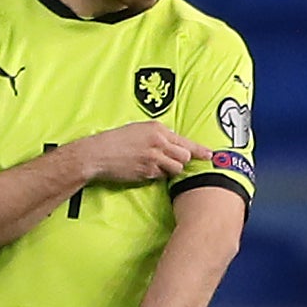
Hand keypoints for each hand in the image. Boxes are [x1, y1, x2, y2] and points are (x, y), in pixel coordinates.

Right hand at [63, 122, 205, 187]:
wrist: (96, 154)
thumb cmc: (114, 141)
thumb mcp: (138, 129)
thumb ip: (157, 134)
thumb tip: (171, 142)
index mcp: (157, 129)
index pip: (185, 141)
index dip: (200, 150)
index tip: (210, 155)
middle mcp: (158, 143)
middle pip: (185, 156)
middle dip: (181, 161)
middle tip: (170, 162)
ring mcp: (153, 158)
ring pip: (176, 168)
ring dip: (170, 170)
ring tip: (156, 166)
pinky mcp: (146, 172)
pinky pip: (161, 176)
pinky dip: (156, 175)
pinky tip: (144, 170)